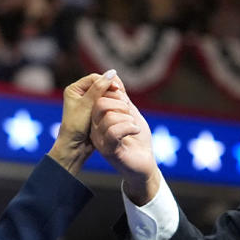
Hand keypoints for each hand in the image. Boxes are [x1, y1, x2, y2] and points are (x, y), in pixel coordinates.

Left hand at [47, 70, 116, 174]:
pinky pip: (106, 103)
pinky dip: (112, 103)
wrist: (74, 146)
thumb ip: (99, 89)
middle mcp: (80, 94)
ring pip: (104, 94)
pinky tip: (120, 107)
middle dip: (111, 88)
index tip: (118, 89)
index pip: (94, 78)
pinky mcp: (94, 111)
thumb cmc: (76, 126)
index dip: (106, 81)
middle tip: (122, 95)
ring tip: (122, 102)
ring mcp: (87, 102)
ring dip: (113, 96)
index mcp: (74, 89)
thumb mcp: (87, 105)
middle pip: (100, 84)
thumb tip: (112, 72)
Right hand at [90, 75, 160, 204]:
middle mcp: (95, 129)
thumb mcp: (131, 113)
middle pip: (100, 103)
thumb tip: (114, 75)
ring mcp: (100, 140)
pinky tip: (136, 130)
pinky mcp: (109, 150)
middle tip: (130, 114)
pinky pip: (114, 131)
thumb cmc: (138, 139)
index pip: (99, 96)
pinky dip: (129, 127)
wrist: (145, 164)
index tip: (126, 97)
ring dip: (127, 118)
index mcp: (98, 119)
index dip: (114, 91)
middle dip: (121, 104)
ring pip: (109, 116)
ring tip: (134, 125)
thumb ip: (122, 97)